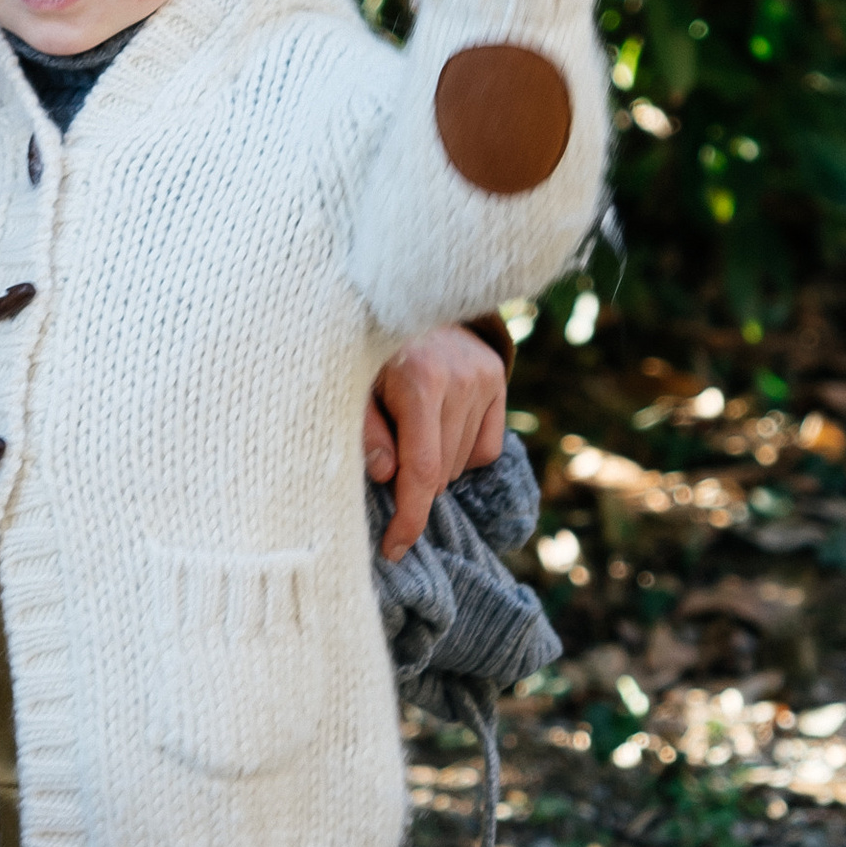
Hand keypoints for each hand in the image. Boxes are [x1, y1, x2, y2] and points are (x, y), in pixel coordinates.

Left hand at [366, 325, 509, 561]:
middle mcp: (458, 378)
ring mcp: (483, 377)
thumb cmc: (362, 354)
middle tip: (384, 456)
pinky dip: (460, 452)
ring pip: (461, 465)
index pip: (421, 470)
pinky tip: (437, 426)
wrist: (397, 297)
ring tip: (408, 431)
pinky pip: (485, 449)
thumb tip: (387, 476)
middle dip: (411, 483)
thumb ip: (365, 433)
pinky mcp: (497, 378)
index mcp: (417, 381)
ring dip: (434, 467)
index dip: (409, 518)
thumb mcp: (348, 390)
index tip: (394, 549)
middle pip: (440, 473)